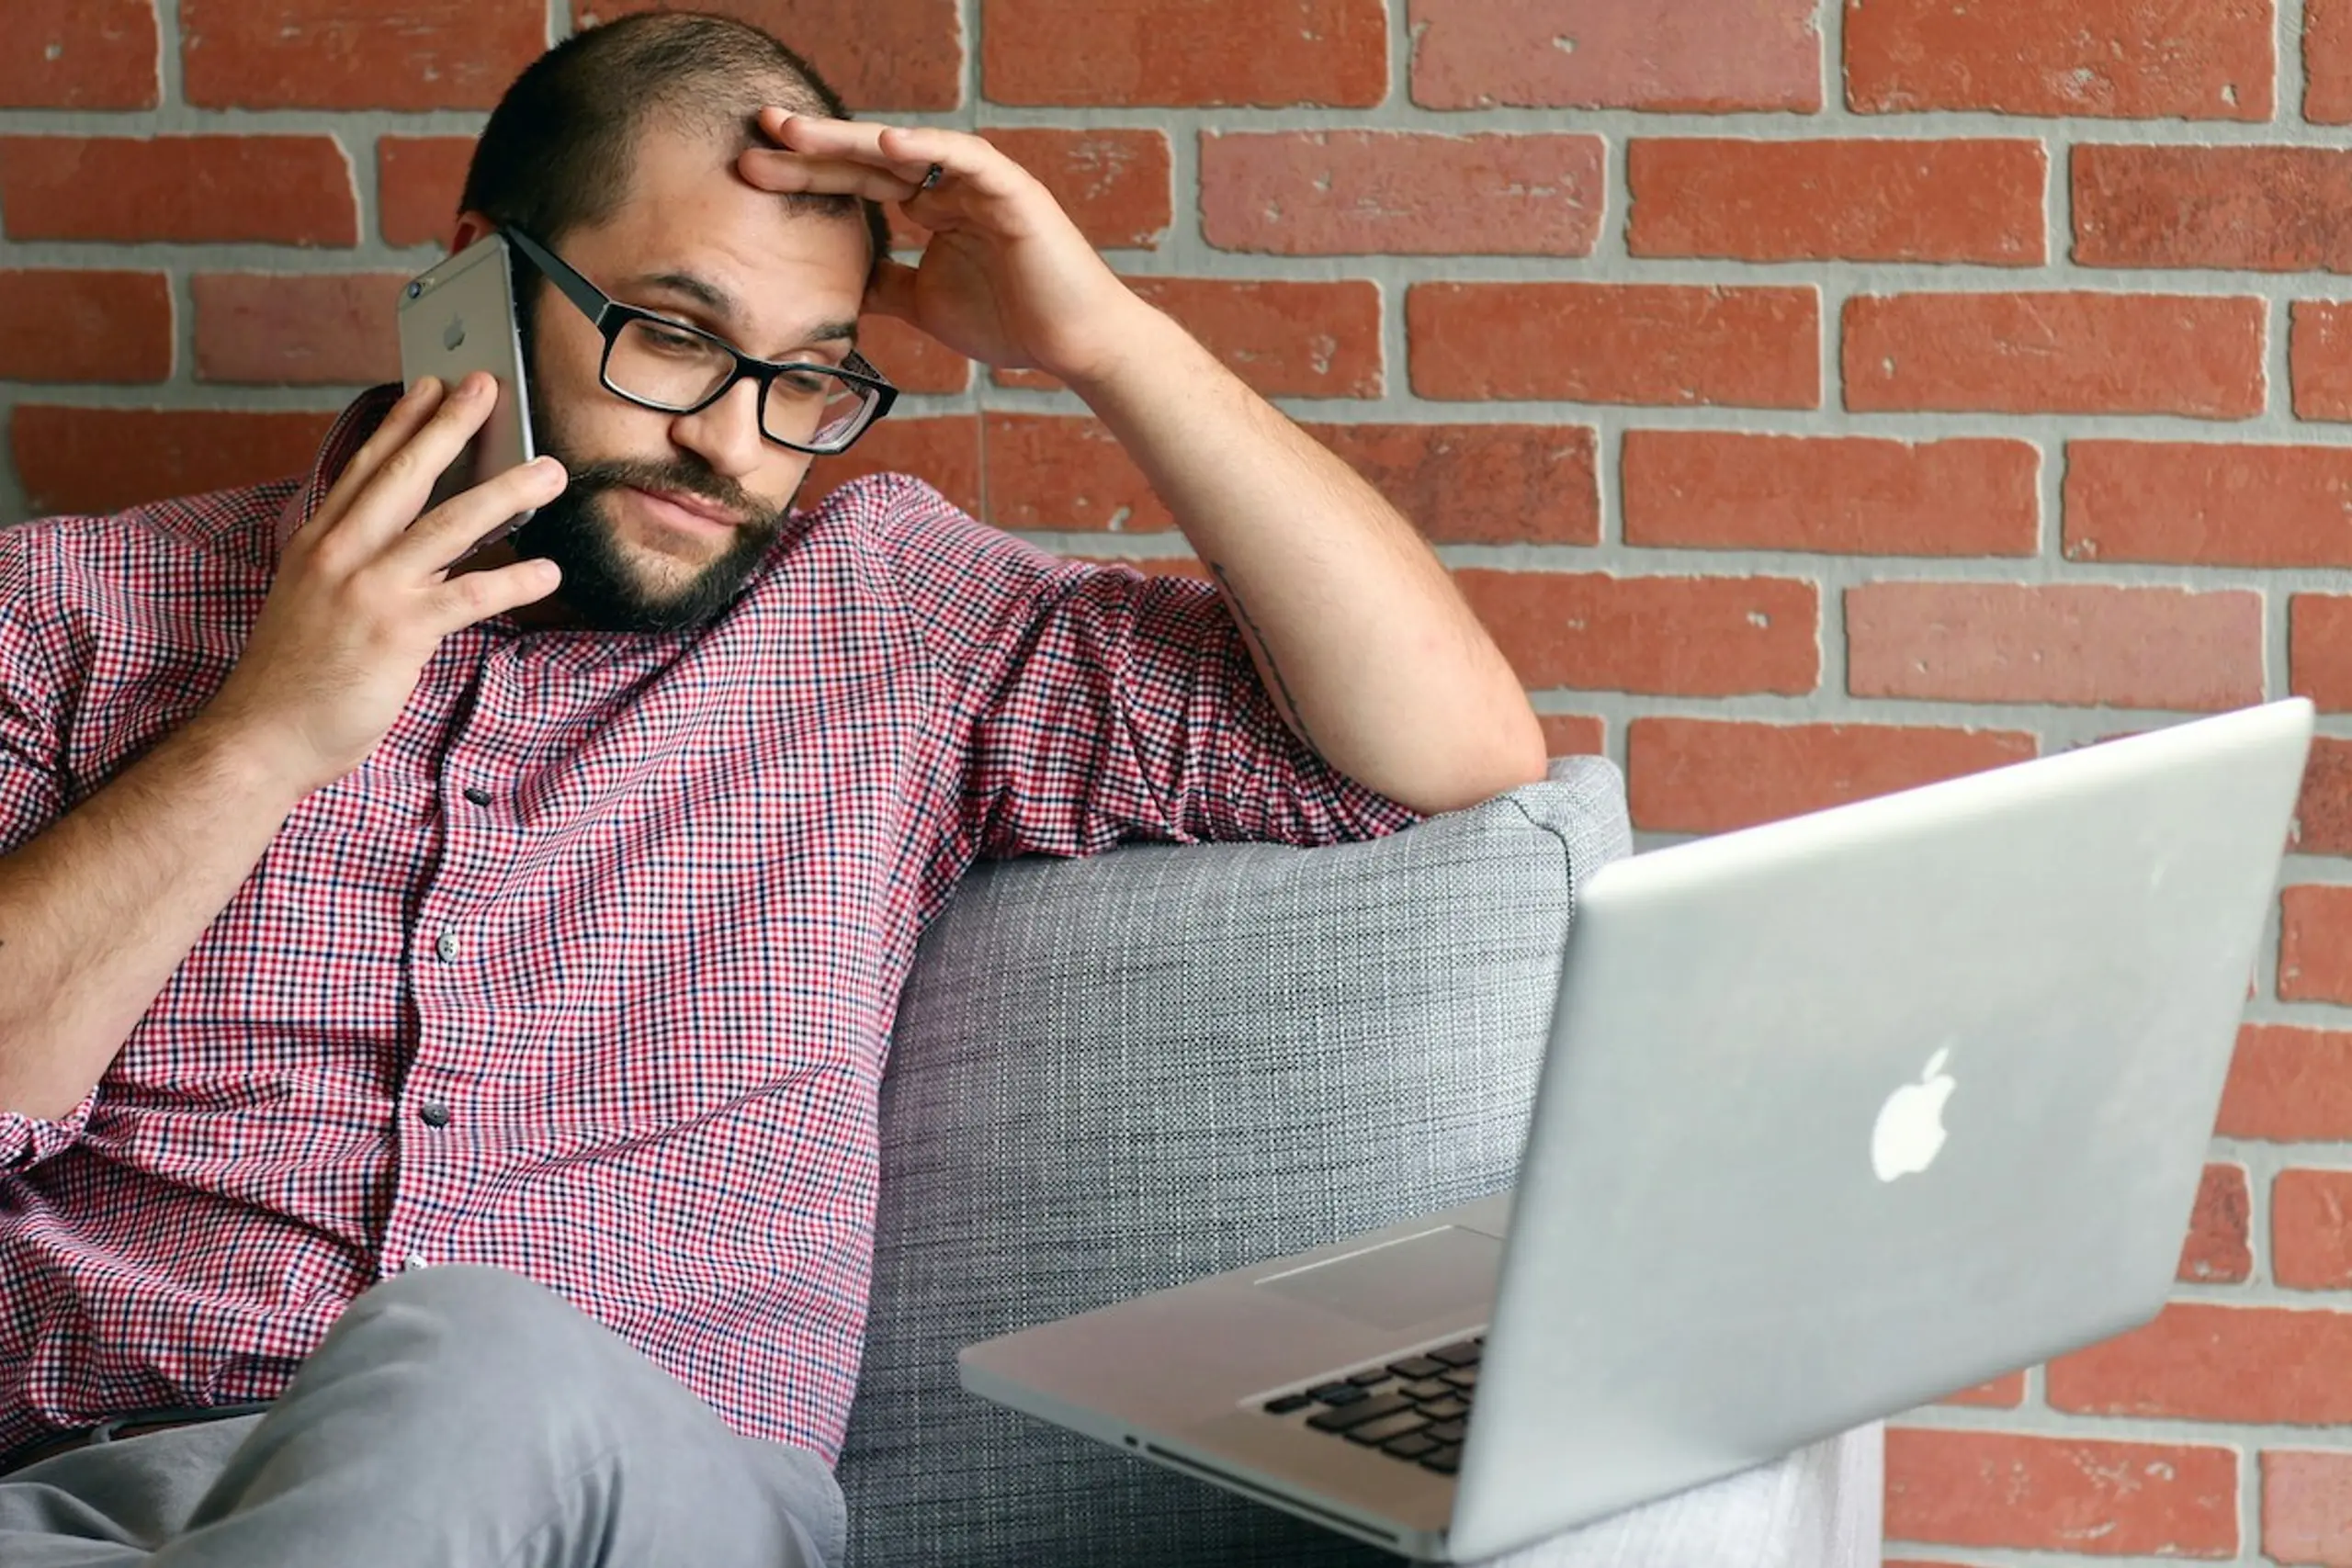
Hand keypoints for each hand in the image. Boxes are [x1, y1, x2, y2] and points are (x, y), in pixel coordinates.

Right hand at [202, 373, 566, 795]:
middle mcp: (341, 554)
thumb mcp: (316, 602)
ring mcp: (369, 589)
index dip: (401, 423)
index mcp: (319, 542)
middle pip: (405, 476)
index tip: (429, 384)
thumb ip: (361, 567)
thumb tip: (422, 547)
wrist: (263, 735)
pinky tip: (549, 571)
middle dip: (450, 426)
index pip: (364, 467)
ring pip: (448, 525)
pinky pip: (469, 596)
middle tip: (487, 386)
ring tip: (549, 470)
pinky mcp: (399, 631)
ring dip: (505, 493)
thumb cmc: (295, 676)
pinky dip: (514, 580)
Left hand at [736, 112, 1156, 386]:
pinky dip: (928, 149)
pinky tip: (885, 145)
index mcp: (932, 207)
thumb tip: (841, 286)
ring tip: (798, 132)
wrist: (1074, 345)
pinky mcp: (1013, 191)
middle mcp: (951, 186)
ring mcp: (981, 184)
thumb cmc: (1012, 323)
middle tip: (757, 128)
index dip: (806, 174)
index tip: (751, 170)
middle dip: (812, 145)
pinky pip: (966, 159)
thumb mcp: (925, 305)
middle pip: (869, 158)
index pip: (857, 182)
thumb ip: (885, 287)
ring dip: (851, 139)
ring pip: (908, 150)